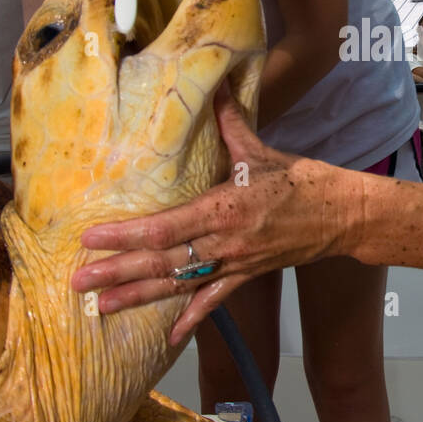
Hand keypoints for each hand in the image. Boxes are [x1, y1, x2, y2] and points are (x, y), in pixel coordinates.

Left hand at [70, 88, 345, 345]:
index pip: (165, 227)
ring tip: (101, 307)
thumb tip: (212, 84)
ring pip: (179, 285)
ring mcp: (235, 263)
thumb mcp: (262, 150)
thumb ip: (230, 121)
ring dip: (139, 298)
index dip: (126, 236)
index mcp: (224, 208)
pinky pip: (214, 301)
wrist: (343, 214)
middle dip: (118, 273)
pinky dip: (191, 319)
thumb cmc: (303, 180)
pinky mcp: (247, 276)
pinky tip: (167, 337)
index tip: (92, 239)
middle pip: (162, 262)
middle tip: (78, 281)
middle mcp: (225, 242)